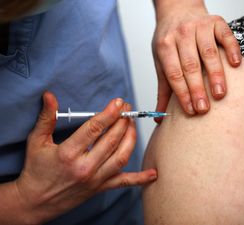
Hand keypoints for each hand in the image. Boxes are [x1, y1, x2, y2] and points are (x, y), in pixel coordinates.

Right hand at [14, 92, 156, 223]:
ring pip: (121, 157)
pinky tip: (153, 174)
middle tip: (127, 109)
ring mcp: (95, 179)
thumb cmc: (36, 171)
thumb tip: (49, 97)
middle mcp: (85, 167)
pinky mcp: (100, 188)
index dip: (109, 113)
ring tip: (132, 125)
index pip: (94, 128)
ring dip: (131, 139)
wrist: (35, 202)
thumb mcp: (37, 141)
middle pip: (111, 140)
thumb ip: (46, 118)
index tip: (119, 102)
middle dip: (122, 121)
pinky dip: (140, 178)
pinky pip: (124, 183)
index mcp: (68, 153)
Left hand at [153, 2, 241, 120]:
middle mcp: (181, 34)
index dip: (182, 93)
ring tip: (220, 94)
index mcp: (165, 46)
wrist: (178, 10)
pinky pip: (226, 35)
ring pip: (209, 52)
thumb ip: (163, 89)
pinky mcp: (216, 21)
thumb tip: (159, 117)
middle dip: (197, 89)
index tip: (190, 110)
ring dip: (215, 74)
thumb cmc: (169, 40)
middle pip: (190, 65)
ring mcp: (199, 26)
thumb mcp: (161, 62)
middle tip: (204, 109)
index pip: (174, 73)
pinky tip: (235, 65)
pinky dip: (231, 50)